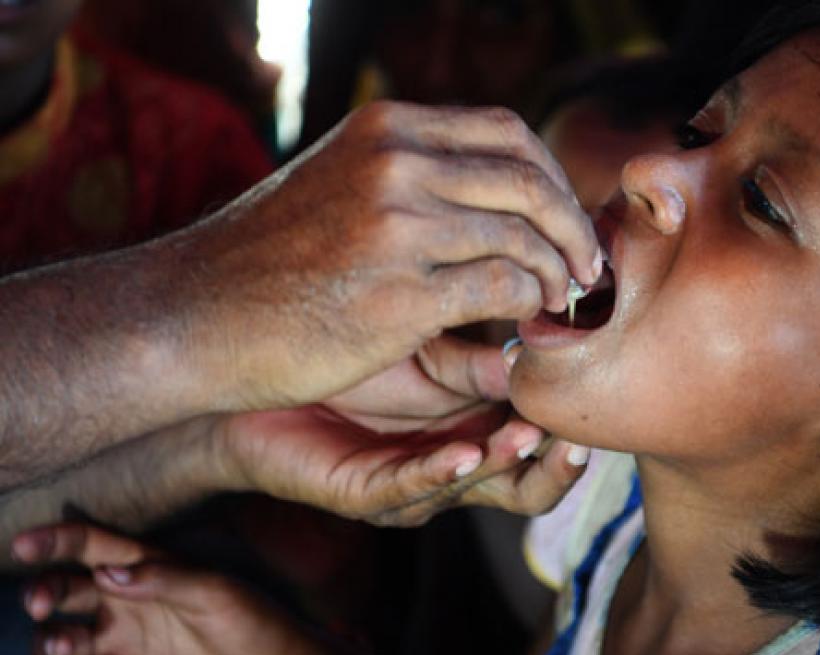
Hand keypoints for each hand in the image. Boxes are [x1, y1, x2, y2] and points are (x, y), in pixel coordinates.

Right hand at [15, 525, 311, 654]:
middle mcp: (124, 605)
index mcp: (146, 570)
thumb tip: (105, 573)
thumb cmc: (252, 622)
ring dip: (50, 641)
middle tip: (42, 603)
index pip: (90, 547)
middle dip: (43, 591)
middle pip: (63, 590)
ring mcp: (121, 647)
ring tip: (69, 645)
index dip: (53, 542)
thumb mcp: (215, 592)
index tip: (24, 545)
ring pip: (58, 639)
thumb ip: (163, 579)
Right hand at [180, 101, 600, 412]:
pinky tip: (523, 321)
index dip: (554, 178)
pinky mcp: (399, 293)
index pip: (508, 133)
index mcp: (388, 129)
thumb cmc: (270, 261)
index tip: (567, 218)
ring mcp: (398, 225)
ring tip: (560, 300)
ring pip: (524, 238)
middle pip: (529, 182)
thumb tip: (497, 188)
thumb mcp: (340, 181)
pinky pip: (502, 291)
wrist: (193, 316)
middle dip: (574, 227)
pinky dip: (527, 306)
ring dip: (557, 273)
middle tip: (588, 268)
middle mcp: (396, 163)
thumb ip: (412, 174)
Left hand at [217, 337, 589, 524]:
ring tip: (532, 435)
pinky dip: (441, 474)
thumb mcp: (420, 346)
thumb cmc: (336, 354)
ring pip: (474, 492)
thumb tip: (541, 337)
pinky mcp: (360, 495)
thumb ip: (477, 353)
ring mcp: (407, 488)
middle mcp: (449, 469)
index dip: (571, 425)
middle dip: (556, 468)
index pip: (540, 442)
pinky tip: (467, 452)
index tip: (598, 390)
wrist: (245, 374)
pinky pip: (408, 490)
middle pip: (525, 488)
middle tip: (581, 437)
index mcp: (473, 431)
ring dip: (506, 464)